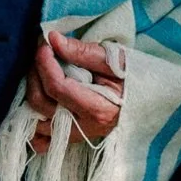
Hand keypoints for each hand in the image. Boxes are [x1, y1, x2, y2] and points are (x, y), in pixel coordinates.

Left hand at [24, 27, 126, 149]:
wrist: (148, 102)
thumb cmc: (135, 80)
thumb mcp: (115, 62)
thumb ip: (82, 52)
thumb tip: (53, 39)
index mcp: (97, 110)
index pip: (57, 87)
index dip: (44, 63)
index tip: (44, 45)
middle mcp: (83, 128)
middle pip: (40, 103)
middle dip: (35, 74)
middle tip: (42, 55)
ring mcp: (75, 137)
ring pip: (35, 121)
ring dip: (31, 94)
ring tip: (40, 74)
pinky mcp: (71, 140)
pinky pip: (41, 141)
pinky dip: (33, 125)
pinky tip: (39, 104)